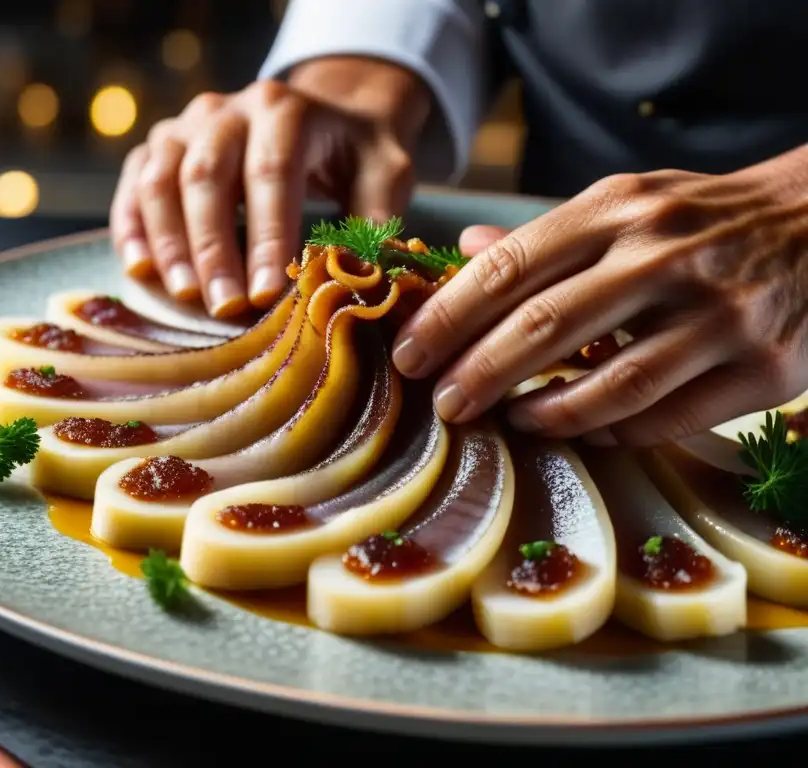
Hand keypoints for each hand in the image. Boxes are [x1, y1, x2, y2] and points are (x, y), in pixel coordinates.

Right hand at [109, 57, 429, 317]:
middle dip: (212, 248)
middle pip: (206, 177)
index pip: (270, 173)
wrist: (325, 113)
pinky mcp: (158, 147)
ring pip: (160, 179)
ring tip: (184, 296)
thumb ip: (376, 218)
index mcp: (284, 111)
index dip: (266, 237)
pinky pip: (133, 184)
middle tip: (223, 308)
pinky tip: (141, 270)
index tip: (269, 295)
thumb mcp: (385, 173)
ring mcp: (185, 126)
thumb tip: (362, 278)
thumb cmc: (356, 153)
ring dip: (169, 242)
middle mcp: (226, 111)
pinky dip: (131, 227)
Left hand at [393, 147, 807, 445]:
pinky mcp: (765, 368)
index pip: (510, 266)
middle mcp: (668, 254)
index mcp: (619, 208)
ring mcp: (721, 314)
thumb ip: (545, 235)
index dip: (448, 317)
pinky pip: (670, 417)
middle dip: (478, 373)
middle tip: (443, 405)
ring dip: (546, 412)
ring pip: (612, 383)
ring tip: (509, 420)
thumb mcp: (625, 203)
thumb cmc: (701, 218)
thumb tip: (464, 248)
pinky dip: (614, 432)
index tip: (408, 355)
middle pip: (546, 325)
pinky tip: (581, 433)